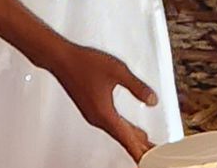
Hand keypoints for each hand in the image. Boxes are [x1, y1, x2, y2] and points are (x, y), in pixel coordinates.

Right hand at [46, 42, 157, 161]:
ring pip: (116, 131)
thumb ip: (137, 87)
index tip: (150, 160)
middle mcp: (98, 118)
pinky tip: (129, 128)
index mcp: (105, 113)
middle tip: (154, 155)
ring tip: (146, 144)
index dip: (140, 151)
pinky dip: (123, 129)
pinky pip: (110, 124)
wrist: (61, 59)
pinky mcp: (91, 108)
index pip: (126, 139)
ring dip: (131, 138)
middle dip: (140, 147)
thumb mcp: (118, 71)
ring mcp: (93, 114)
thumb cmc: (84, 63)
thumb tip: (152, 101)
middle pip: (123, 138)